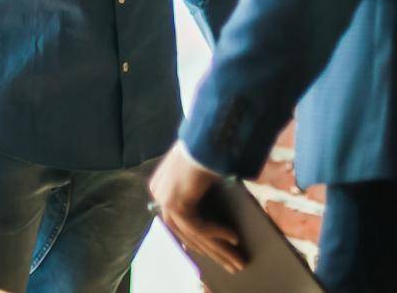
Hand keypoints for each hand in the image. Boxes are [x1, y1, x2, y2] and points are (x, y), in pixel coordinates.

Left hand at [148, 143, 245, 273]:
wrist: (208, 132)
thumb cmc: (208, 146)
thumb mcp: (200, 170)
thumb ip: (198, 190)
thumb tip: (206, 207)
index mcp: (160, 184)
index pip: (178, 221)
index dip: (196, 240)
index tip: (211, 252)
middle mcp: (158, 192)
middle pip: (185, 231)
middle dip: (212, 250)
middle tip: (231, 263)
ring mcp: (165, 198)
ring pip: (193, 234)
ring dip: (218, 248)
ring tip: (238, 259)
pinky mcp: (176, 202)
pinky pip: (198, 227)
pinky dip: (217, 234)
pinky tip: (234, 237)